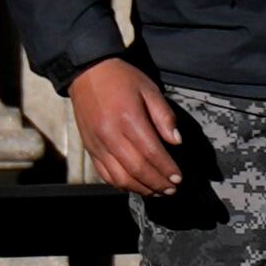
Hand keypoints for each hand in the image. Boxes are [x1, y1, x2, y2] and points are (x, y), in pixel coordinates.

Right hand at [68, 59, 183, 196]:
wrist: (86, 73)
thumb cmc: (122, 79)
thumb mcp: (149, 89)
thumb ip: (164, 115)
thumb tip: (176, 142)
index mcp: (129, 119)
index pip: (151, 152)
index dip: (166, 168)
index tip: (178, 178)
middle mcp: (111, 135)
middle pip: (137, 169)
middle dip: (157, 183)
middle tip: (172, 189)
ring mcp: (98, 144)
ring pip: (121, 177)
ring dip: (141, 189)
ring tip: (157, 192)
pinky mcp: (90, 149)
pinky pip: (106, 174)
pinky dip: (122, 185)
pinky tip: (136, 186)